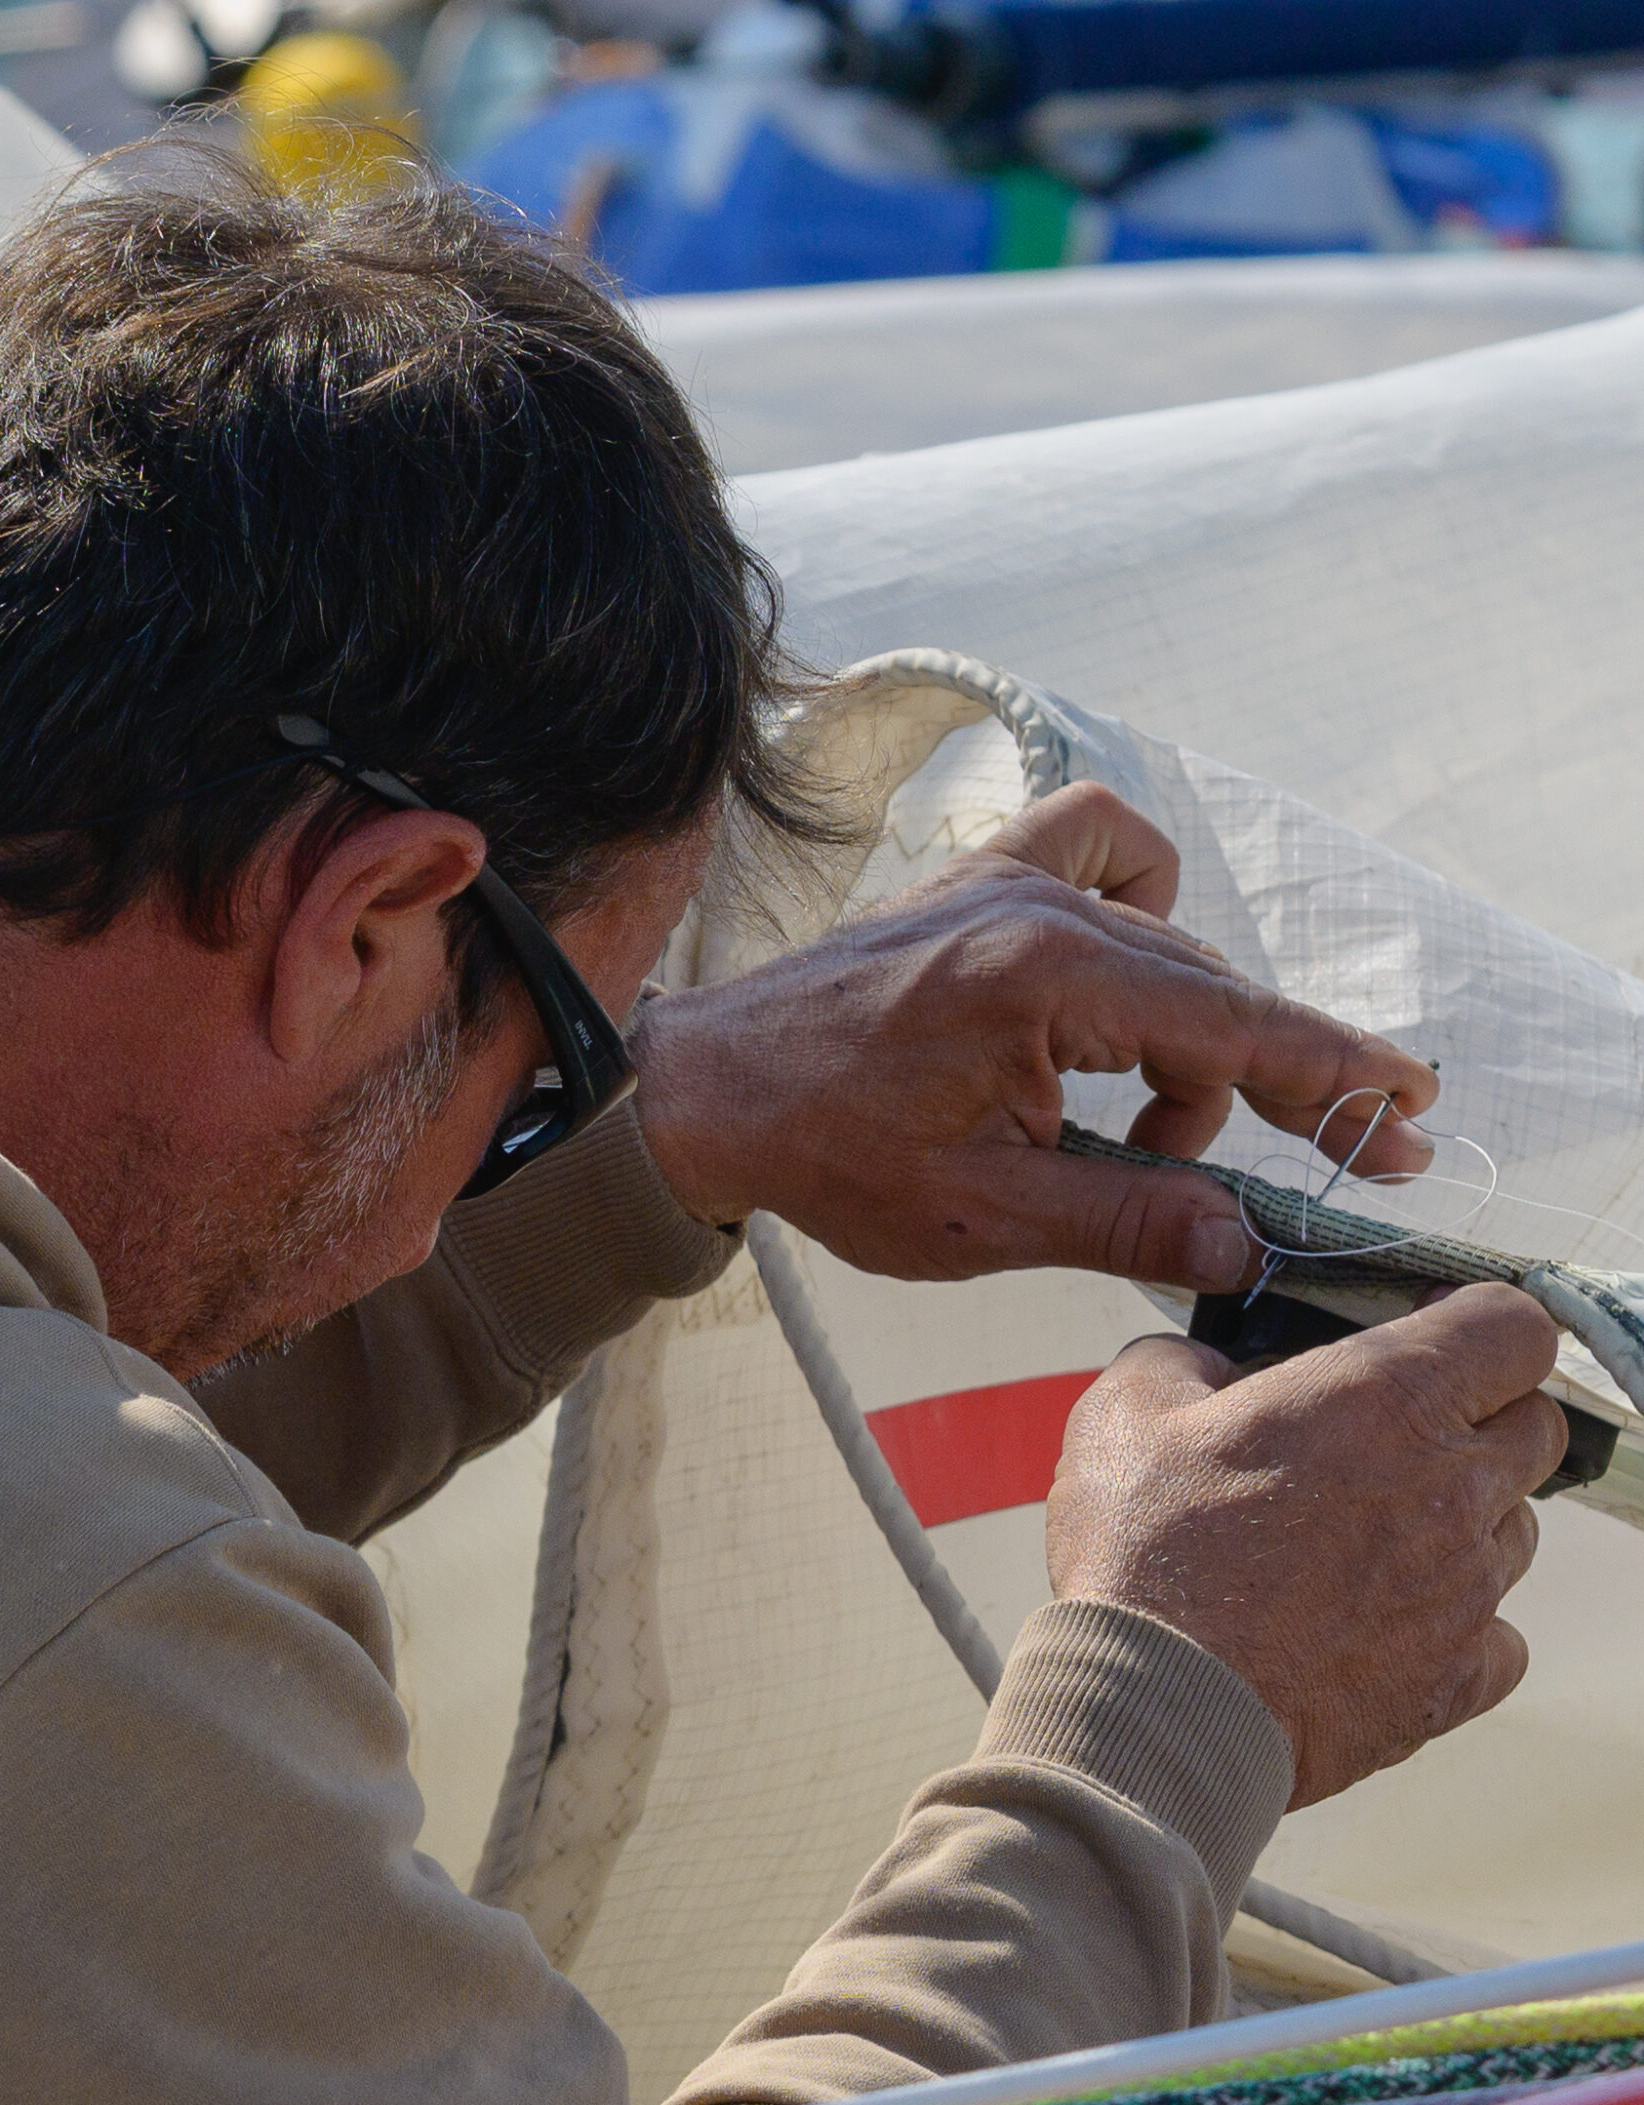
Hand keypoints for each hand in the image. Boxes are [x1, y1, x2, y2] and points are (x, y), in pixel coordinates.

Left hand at [631, 783, 1438, 1291]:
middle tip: (1280, 1168)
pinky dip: (1138, 912)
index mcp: (1041, 980)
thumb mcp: (982, 1217)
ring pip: (1166, 942)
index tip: (1408, 1115)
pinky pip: (1100, 851)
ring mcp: (1005, 874)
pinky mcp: (979, 874)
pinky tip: (1111, 1000)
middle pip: (1208, 989)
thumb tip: (1244, 1241)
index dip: (1333, 1078)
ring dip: (1183, 1037)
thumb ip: (1127, 1220)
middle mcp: (1035, 905)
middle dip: (1263, 1083)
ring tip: (1137, 1128)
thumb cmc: (824, 1153)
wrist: (708, 1092)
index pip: (1233, 1026)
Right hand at [1044, 1285, 1567, 1806]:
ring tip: (1368, 1542)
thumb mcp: (1125, 1409)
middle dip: (1481, 1418)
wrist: (1151, 1704)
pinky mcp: (1455, 1679)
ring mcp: (1464, 1589)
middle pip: (1536, 1427)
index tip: (1437, 1334)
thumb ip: (1184, 1362)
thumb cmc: (1143, 1556)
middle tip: (1396, 1439)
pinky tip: (1384, 1625)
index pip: (1514, 1327)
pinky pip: (1501, 1641)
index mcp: (1385, 1398)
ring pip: (1516, 1532)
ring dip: (1463, 1523)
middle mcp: (1449, 1486)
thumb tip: (1205, 1370)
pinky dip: (1458, 1629)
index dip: (1478, 1323)